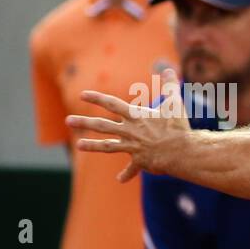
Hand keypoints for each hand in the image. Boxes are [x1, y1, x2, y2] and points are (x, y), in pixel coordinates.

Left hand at [66, 66, 190, 181]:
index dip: (97, 98)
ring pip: (109, 146)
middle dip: (84, 122)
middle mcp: (130, 131)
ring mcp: (134, 146)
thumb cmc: (178, 127)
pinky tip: (120, 179)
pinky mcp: (141, 161)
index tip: (83, 95)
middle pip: (102, 125)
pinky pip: (132, 168)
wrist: (181, 152)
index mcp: (136, 116)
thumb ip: (170, 86)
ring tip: (79, 145)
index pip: (112, 104)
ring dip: (93, 146)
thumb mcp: (175, 104)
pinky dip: (127, 174)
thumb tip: (168, 69)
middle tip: (68, 120)